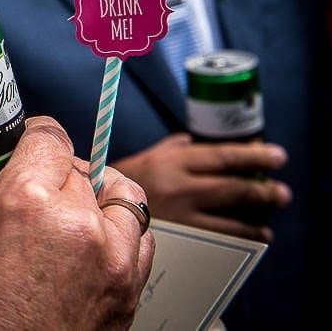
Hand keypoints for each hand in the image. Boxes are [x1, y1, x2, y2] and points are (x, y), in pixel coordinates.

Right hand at [0, 116, 153, 330]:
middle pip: (77, 165)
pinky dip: (120, 230)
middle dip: (50, 170)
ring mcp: (112, 258)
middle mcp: (78, 223)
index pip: (48, 136)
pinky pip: (139, 237)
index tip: (17, 146)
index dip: (29, 135)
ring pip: (120, 194)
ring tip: (66, 211)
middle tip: (22, 191)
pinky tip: (89, 244)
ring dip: (95, 193)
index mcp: (26, 203)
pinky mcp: (129, 290)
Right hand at [112, 133, 290, 241]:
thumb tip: (202, 141)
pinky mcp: (182, 239)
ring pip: (232, 217)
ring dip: (257, 217)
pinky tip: (255, 235)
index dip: (254, 155)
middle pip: (233, 187)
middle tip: (281, 191)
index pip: (222, 156)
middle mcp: (179, 188)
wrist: (99, 213)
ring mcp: (181, 216)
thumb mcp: (149, 157)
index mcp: (172, 162)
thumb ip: (175, 148)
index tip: (277, 155)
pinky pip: (222, 239)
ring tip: (270, 216)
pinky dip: (244, 236)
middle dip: (264, 189)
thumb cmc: (125, 182)